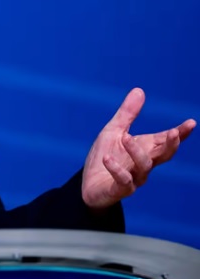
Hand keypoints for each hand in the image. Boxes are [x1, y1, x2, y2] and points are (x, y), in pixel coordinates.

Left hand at [82, 87, 195, 209]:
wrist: (89, 184)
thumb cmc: (105, 156)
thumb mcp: (114, 131)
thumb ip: (127, 114)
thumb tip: (139, 90)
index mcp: (146, 149)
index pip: (166, 141)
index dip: (180, 134)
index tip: (191, 123)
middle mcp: (144, 164)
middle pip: (164, 155)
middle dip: (171, 145)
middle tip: (173, 133)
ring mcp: (134, 178)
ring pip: (144, 166)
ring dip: (136, 152)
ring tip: (125, 137)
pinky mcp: (119, 189)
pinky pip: (123, 181)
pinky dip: (116, 170)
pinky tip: (107, 158)